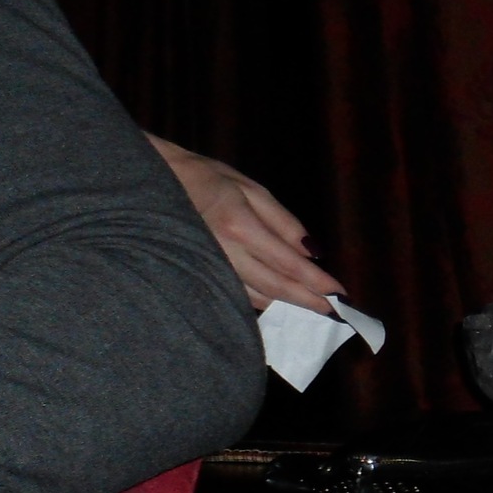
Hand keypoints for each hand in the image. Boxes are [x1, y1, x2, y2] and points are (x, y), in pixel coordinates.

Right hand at [145, 133, 346, 314]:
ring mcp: (208, 267)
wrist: (152, 181)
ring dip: (286, 306)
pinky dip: (261, 302)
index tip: (340, 295)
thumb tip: (312, 252)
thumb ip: (284, 222)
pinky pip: (235, 294)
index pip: (288, 264)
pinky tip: (278, 303)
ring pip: (255, 297)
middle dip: (308, 301)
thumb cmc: (206, 178)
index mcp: (241, 226)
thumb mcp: (251, 189)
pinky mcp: (197, 274)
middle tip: (335, 314)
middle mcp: (224, 253)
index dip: (316, 282)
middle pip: (275, 287)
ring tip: (313, 310)